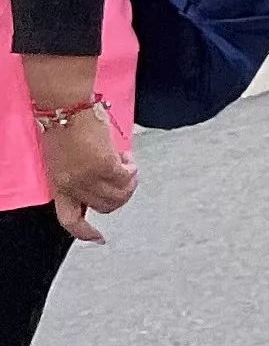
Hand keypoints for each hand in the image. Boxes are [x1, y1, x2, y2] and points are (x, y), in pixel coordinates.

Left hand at [41, 104, 132, 243]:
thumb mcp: (64, 158)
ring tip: (127, 166)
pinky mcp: (105, 165)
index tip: (99, 238)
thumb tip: (102, 179)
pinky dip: (132, 169)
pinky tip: (127, 157)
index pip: (70, 220)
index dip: (86, 233)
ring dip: (128, 183)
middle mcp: (73, 185)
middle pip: (104, 207)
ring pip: (119, 195)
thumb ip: (78, 173)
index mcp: (59, 185)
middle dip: (120, 197)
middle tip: (125, 180)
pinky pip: (127, 177)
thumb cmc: (63, 125)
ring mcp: (89, 177)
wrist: (65, 107)